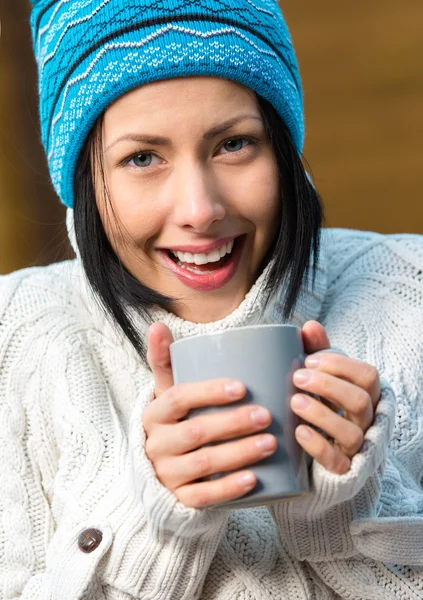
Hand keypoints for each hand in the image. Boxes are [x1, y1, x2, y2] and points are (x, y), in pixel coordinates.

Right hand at [142, 322, 277, 507]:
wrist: (160, 473)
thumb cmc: (174, 422)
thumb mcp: (167, 394)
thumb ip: (166, 361)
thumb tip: (159, 323)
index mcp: (155, 412)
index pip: (179, 398)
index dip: (209, 391)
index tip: (243, 387)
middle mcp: (157, 443)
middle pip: (195, 431)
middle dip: (233, 423)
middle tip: (268, 416)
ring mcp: (167, 474)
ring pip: (203, 463)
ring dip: (239, 453)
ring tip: (271, 443)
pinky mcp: (179, 499)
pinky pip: (203, 496)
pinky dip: (229, 488)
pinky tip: (254, 479)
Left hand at [291, 320, 380, 474]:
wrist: (320, 455)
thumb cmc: (323, 406)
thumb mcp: (322, 378)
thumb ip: (318, 352)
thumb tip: (310, 326)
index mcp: (366, 394)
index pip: (367, 375)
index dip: (340, 365)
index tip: (308, 360)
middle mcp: (367, 420)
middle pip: (360, 400)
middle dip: (327, 386)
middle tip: (296, 377)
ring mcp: (357, 447)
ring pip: (350, 432)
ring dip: (321, 413)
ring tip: (294, 401)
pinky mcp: (342, 470)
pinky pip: (336, 461)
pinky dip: (317, 445)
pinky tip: (298, 432)